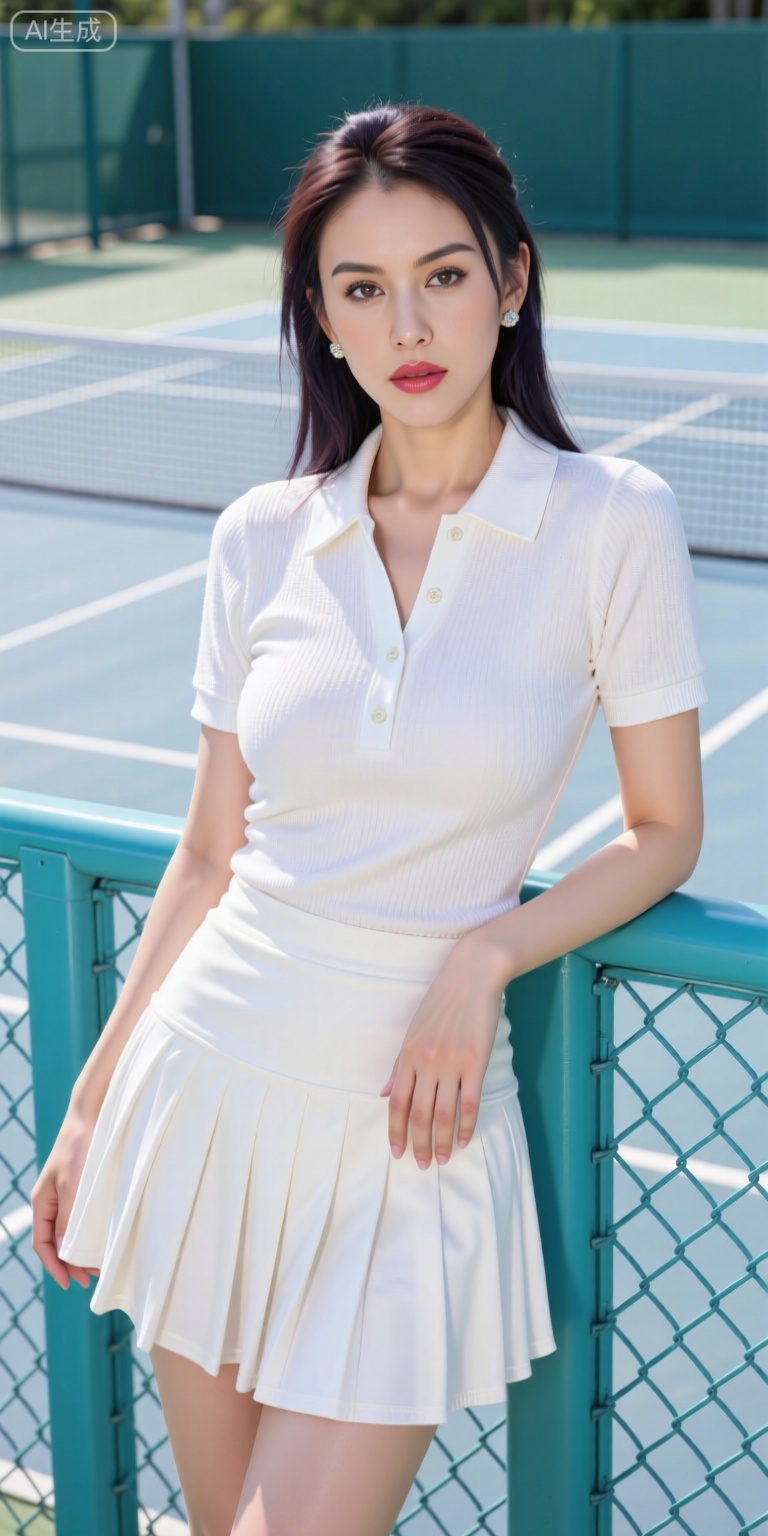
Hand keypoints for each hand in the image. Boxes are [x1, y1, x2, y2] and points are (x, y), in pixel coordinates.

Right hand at [30, 1109, 101, 1289]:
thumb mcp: (73, 1185)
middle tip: (89, 1279)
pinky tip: (99, 1242)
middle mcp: (51, 1202)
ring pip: (68, 1232)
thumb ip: (68, 1217)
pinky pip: (79, 1219)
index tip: (69, 1283)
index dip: (54, 1266)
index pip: (42, 1243)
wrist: (91, 1117)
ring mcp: (65, 1195)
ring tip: (96, 1266)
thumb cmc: (79, 1148)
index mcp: (42, 1202)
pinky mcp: (80, 1189)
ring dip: (79, 1251)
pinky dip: (86, 1235)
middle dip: (69, 1263)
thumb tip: (62, 1250)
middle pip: (55, 1241)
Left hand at [379, 938, 505, 1169]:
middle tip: (421, 1165)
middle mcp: (426, 1061)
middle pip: (418, 1113)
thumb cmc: (442, 1003)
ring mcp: (451, 1063)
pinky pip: (469, 1102)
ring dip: (441, 1141)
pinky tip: (463, 1140)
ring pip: (443, 1113)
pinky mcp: (476, 1062)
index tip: (396, 1153)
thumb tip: (385, 1094)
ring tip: (442, 1159)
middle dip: (418, 1143)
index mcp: (408, 1055)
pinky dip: (465, 1125)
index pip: (397, 1102)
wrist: (472, 976)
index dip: (396, 1131)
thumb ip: (399, 1065)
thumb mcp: (413, 1031)